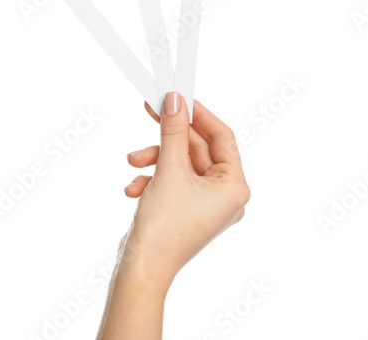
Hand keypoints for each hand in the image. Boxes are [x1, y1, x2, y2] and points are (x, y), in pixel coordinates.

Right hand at [122, 92, 250, 287]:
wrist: (140, 270)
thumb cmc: (163, 227)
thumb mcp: (169, 170)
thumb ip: (173, 131)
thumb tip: (175, 99)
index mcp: (234, 186)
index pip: (222, 136)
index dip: (199, 113)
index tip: (179, 96)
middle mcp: (224, 194)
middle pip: (198, 148)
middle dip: (169, 136)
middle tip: (152, 109)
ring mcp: (205, 202)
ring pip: (180, 163)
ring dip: (155, 159)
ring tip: (134, 162)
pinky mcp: (186, 207)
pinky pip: (172, 179)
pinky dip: (153, 178)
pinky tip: (134, 188)